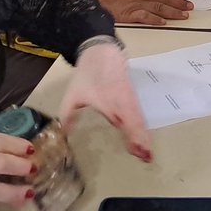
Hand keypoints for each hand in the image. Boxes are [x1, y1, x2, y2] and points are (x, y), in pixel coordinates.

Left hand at [61, 42, 151, 161]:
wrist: (101, 52)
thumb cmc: (87, 73)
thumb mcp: (73, 95)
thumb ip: (68, 114)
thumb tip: (64, 133)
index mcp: (112, 102)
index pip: (127, 122)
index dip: (134, 137)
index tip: (138, 151)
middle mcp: (125, 102)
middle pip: (137, 124)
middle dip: (143, 142)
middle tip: (147, 158)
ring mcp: (130, 99)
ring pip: (140, 120)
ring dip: (144, 136)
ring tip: (147, 153)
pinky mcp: (132, 96)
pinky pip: (139, 114)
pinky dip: (142, 127)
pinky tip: (143, 138)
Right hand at [85, 0, 191, 25]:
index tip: (182, 0)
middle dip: (177, 3)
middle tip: (188, 8)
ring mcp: (133, 3)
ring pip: (158, 7)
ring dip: (172, 12)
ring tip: (182, 15)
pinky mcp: (126, 14)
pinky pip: (144, 17)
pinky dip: (155, 19)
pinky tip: (163, 22)